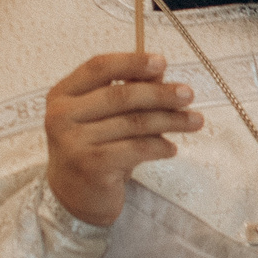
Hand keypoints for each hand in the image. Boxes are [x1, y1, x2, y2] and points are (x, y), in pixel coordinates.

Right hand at [44, 53, 201, 226]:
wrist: (75, 196)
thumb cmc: (95, 149)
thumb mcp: (106, 117)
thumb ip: (128, 92)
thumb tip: (159, 70)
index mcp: (63, 95)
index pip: (98, 68)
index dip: (132, 62)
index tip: (162, 61)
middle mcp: (61, 115)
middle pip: (120, 96)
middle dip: (160, 94)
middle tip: (189, 94)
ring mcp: (73, 141)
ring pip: (133, 123)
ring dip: (170, 121)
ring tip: (195, 121)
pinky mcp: (90, 165)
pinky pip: (136, 148)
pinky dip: (159, 147)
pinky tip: (172, 149)